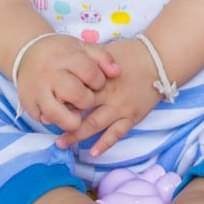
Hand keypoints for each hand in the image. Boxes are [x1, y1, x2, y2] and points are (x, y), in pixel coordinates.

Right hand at [15, 34, 119, 130]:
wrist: (27, 53)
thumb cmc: (61, 52)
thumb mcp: (82, 47)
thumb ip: (103, 57)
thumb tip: (117, 72)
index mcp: (65, 57)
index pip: (90, 74)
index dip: (99, 82)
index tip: (96, 82)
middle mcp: (50, 74)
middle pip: (76, 96)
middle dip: (87, 101)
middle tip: (85, 98)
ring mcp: (37, 90)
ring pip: (58, 115)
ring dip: (71, 118)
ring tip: (75, 112)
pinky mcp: (28, 103)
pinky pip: (44, 120)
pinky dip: (54, 120)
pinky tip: (59, 110)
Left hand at [57, 37, 161, 155]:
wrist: (158, 62)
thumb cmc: (131, 53)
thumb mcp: (106, 51)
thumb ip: (88, 58)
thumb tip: (69, 63)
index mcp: (100, 78)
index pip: (75, 90)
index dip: (60, 98)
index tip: (46, 103)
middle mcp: (109, 95)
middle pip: (81, 110)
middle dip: (64, 119)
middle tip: (47, 125)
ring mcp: (121, 108)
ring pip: (95, 125)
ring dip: (77, 135)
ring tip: (61, 142)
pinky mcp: (132, 117)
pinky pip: (116, 134)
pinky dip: (104, 144)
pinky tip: (93, 152)